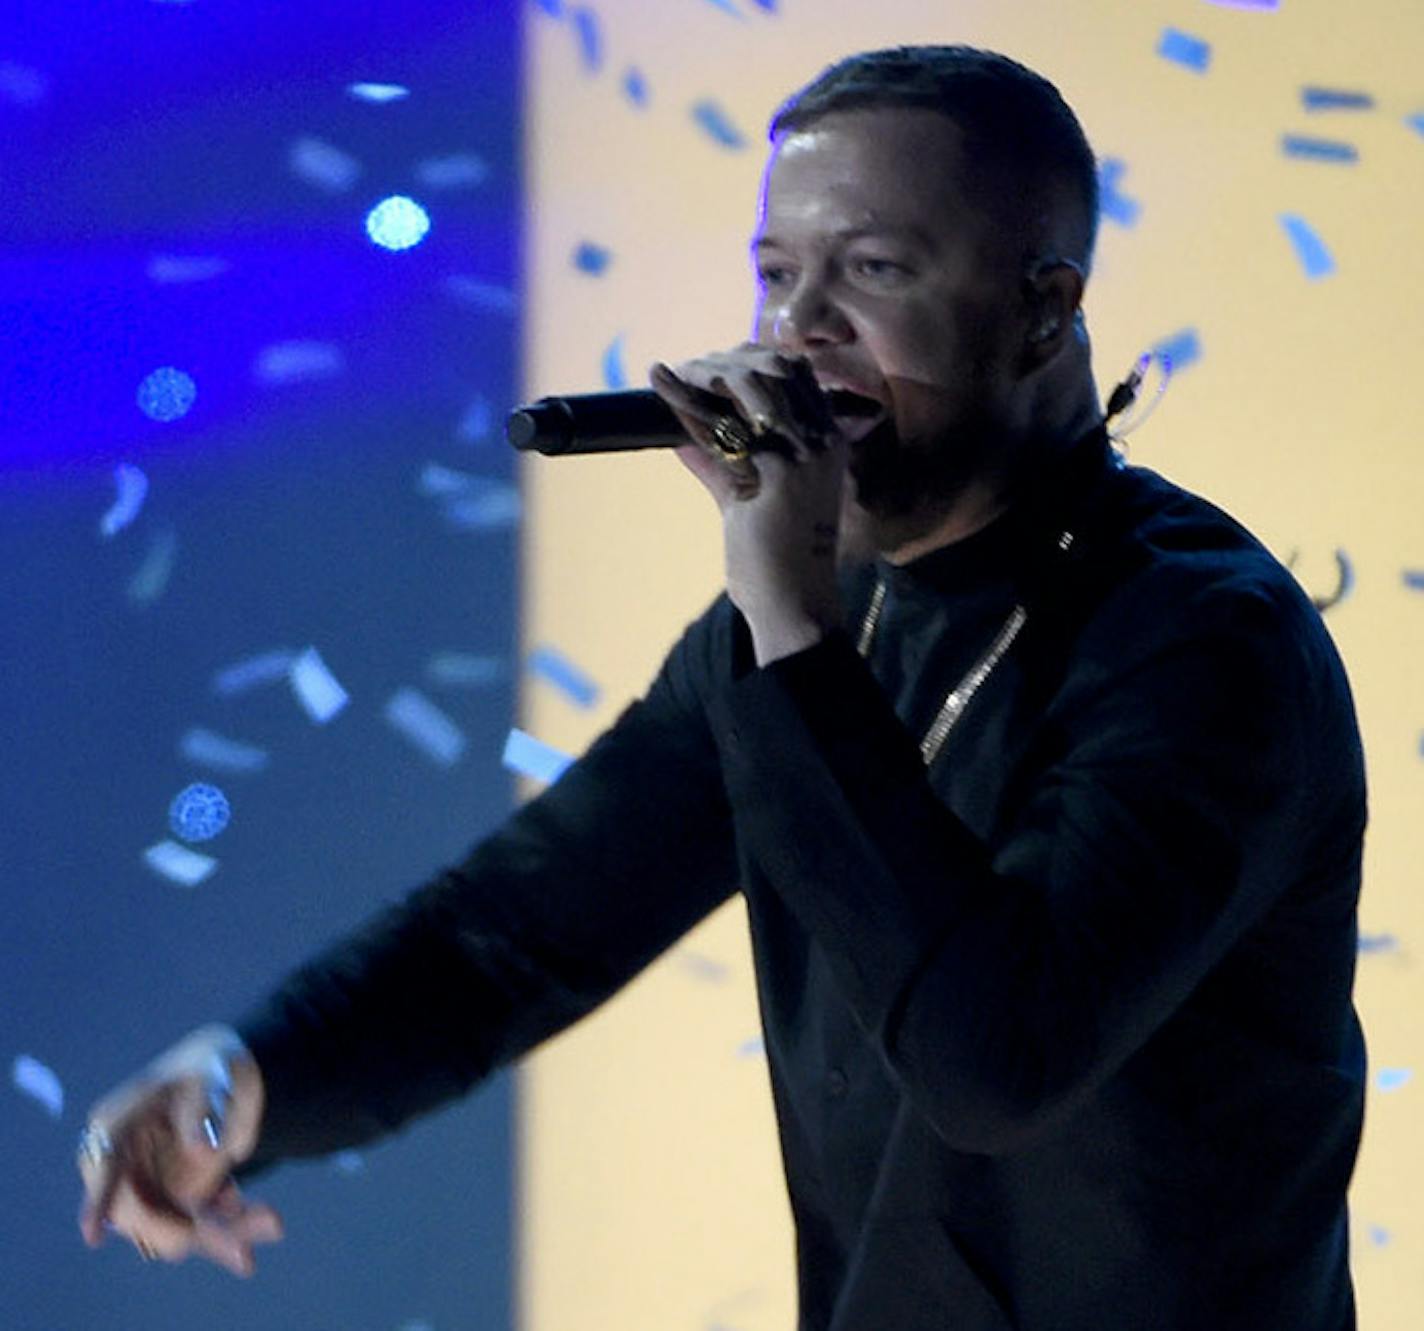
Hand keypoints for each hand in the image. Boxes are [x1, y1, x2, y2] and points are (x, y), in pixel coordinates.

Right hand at [77, 1025, 281, 1276]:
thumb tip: (199, 1150)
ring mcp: (151, 1189)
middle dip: (188, 1231)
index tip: (94, 1234)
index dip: (97, 1199)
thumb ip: (201, 1109)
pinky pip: (203, 1225)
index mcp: (118, 1124)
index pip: (103, 1163)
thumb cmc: (212, 1067)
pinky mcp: (180, 1204)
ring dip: (221, 1234)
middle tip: (240, 1245)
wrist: (231, 1079)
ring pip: (179, 1227)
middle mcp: (126, 1164)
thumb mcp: (213, 1075)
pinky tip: (266, 1220)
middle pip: (145, 1211)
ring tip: (271, 1223)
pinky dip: (233, 1225)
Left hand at [650, 344, 846, 663]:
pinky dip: (684, 403)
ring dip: (701, 377)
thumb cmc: (775, 561)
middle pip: (771, 371)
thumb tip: (682, 435)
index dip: (746, 362)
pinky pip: (721, 426)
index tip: (703, 367)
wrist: (794, 604)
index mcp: (826, 441)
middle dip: (722, 364)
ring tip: (665, 376)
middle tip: (680, 372)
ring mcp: (803, 454)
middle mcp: (821, 440)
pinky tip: (660, 386)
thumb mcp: (746, 499)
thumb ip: (720, 464)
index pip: (791, 376)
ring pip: (747, 389)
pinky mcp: (777, 472)